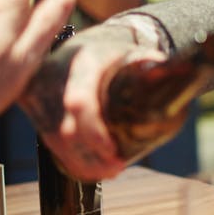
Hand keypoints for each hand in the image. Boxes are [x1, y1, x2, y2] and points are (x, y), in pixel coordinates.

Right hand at [18, 29, 166, 180]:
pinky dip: (68, 159)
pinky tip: (89, 169)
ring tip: (110, 170)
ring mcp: (40, 94)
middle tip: (117, 167)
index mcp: (82, 62)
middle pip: (64, 129)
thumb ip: (156, 66)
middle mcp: (55, 77)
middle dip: (91, 155)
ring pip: (54, 140)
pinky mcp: (35, 108)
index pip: (80, 102)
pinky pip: (48, 141)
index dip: (94, 132)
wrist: (84, 44)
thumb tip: (178, 76)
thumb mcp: (134, 52)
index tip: (114, 152)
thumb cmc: (114, 51)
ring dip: (82, 162)